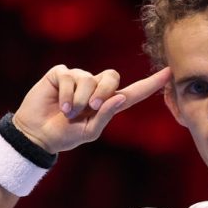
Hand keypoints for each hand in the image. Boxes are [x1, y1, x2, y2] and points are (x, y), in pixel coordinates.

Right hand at [12, 65, 171, 153]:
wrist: (38, 134)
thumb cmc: (65, 135)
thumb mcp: (90, 131)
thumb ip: (106, 115)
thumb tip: (120, 97)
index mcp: (107, 102)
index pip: (134, 92)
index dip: (151, 84)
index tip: (170, 73)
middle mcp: (95, 86)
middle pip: (112, 77)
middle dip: (102, 93)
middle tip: (89, 108)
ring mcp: (78, 77)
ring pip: (89, 79)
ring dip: (79, 100)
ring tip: (68, 111)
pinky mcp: (60, 73)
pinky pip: (69, 77)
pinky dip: (65, 94)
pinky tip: (59, 104)